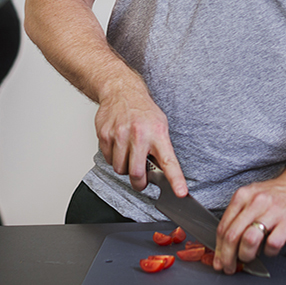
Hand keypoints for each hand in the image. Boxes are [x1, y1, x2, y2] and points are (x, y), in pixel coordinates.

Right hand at [94, 79, 186, 196]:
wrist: (121, 91)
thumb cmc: (143, 110)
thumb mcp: (160, 125)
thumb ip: (161, 148)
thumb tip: (163, 173)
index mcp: (158, 133)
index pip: (168, 161)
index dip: (175, 179)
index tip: (181, 193)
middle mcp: (139, 135)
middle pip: (137, 174)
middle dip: (139, 183)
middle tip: (142, 180)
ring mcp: (120, 135)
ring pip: (120, 169)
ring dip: (125, 168)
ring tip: (129, 153)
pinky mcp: (105, 136)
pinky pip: (108, 160)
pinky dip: (113, 158)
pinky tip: (118, 145)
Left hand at [213, 168, 285, 274]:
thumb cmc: (277, 195)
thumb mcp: (253, 197)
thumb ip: (239, 217)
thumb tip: (226, 244)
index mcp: (243, 196)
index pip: (223, 227)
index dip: (218, 249)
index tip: (218, 261)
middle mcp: (256, 202)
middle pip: (232, 236)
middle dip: (227, 257)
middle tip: (229, 267)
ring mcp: (273, 211)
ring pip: (249, 240)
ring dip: (245, 255)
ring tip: (249, 258)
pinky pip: (273, 244)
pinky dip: (268, 252)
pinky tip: (269, 250)